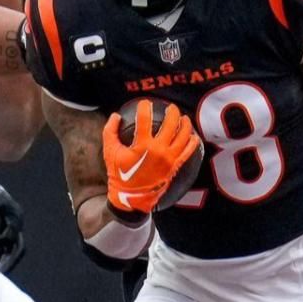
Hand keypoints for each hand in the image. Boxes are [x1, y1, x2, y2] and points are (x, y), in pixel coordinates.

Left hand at [0, 171, 25, 272]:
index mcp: (15, 216)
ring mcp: (10, 227)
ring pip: (11, 250)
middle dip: (10, 262)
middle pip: (18, 247)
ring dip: (4, 262)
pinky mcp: (1, 229)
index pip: (8, 236)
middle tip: (1, 274)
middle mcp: (16, 223)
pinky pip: (2, 247)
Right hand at [102, 99, 200, 216]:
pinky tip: (192, 135)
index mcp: (142, 145)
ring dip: (185, 123)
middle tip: (170, 107)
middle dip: (172, 111)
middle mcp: (159, 150)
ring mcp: (170, 158)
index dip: (145, 107)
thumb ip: (110, 131)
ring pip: (184, 135)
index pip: (145, 118)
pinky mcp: (175, 166)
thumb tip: (115, 115)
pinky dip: (192, 141)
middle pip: (171, 123)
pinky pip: (189, 151)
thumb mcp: (110, 152)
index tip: (144, 103)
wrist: (131, 198)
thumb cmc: (119, 174)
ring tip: (183, 117)